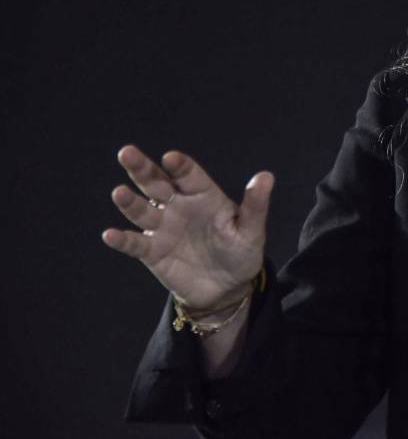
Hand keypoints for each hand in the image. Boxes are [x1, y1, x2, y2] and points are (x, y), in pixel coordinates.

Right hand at [101, 145, 273, 310]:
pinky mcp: (153, 252)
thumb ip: (255, 205)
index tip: (171, 157)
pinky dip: (122, 240)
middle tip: (127, 152)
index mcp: (203, 195)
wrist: (227, 286)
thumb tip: (266, 176)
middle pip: (157, 183)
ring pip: (142, 210)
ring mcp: (163, 228)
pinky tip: (110, 235)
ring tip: (119, 192)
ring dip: (130, 202)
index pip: (189, 175)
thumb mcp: (252, 230)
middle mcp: (179, 206)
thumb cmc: (241, 251)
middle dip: (143, 168)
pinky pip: (135, 244)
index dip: (180, 165)